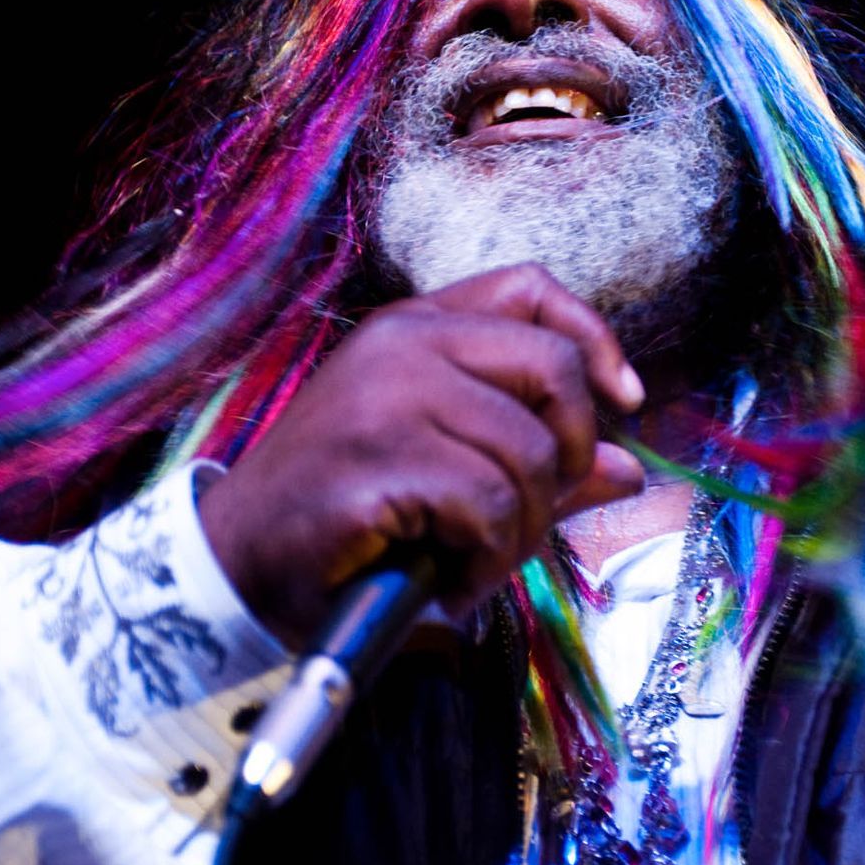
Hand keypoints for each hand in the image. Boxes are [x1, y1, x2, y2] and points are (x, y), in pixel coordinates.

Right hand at [196, 264, 647, 646]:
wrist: (236, 564)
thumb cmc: (345, 515)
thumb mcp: (446, 468)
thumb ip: (537, 460)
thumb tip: (627, 468)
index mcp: (415, 327)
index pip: (531, 287)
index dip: (593, 340)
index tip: (621, 403)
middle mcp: (401, 345)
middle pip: (552, 369)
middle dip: (566, 455)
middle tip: (530, 512)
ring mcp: (385, 396)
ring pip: (528, 453)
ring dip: (521, 530)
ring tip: (475, 559)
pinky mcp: (376, 460)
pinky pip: (488, 505)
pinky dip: (487, 558)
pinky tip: (453, 577)